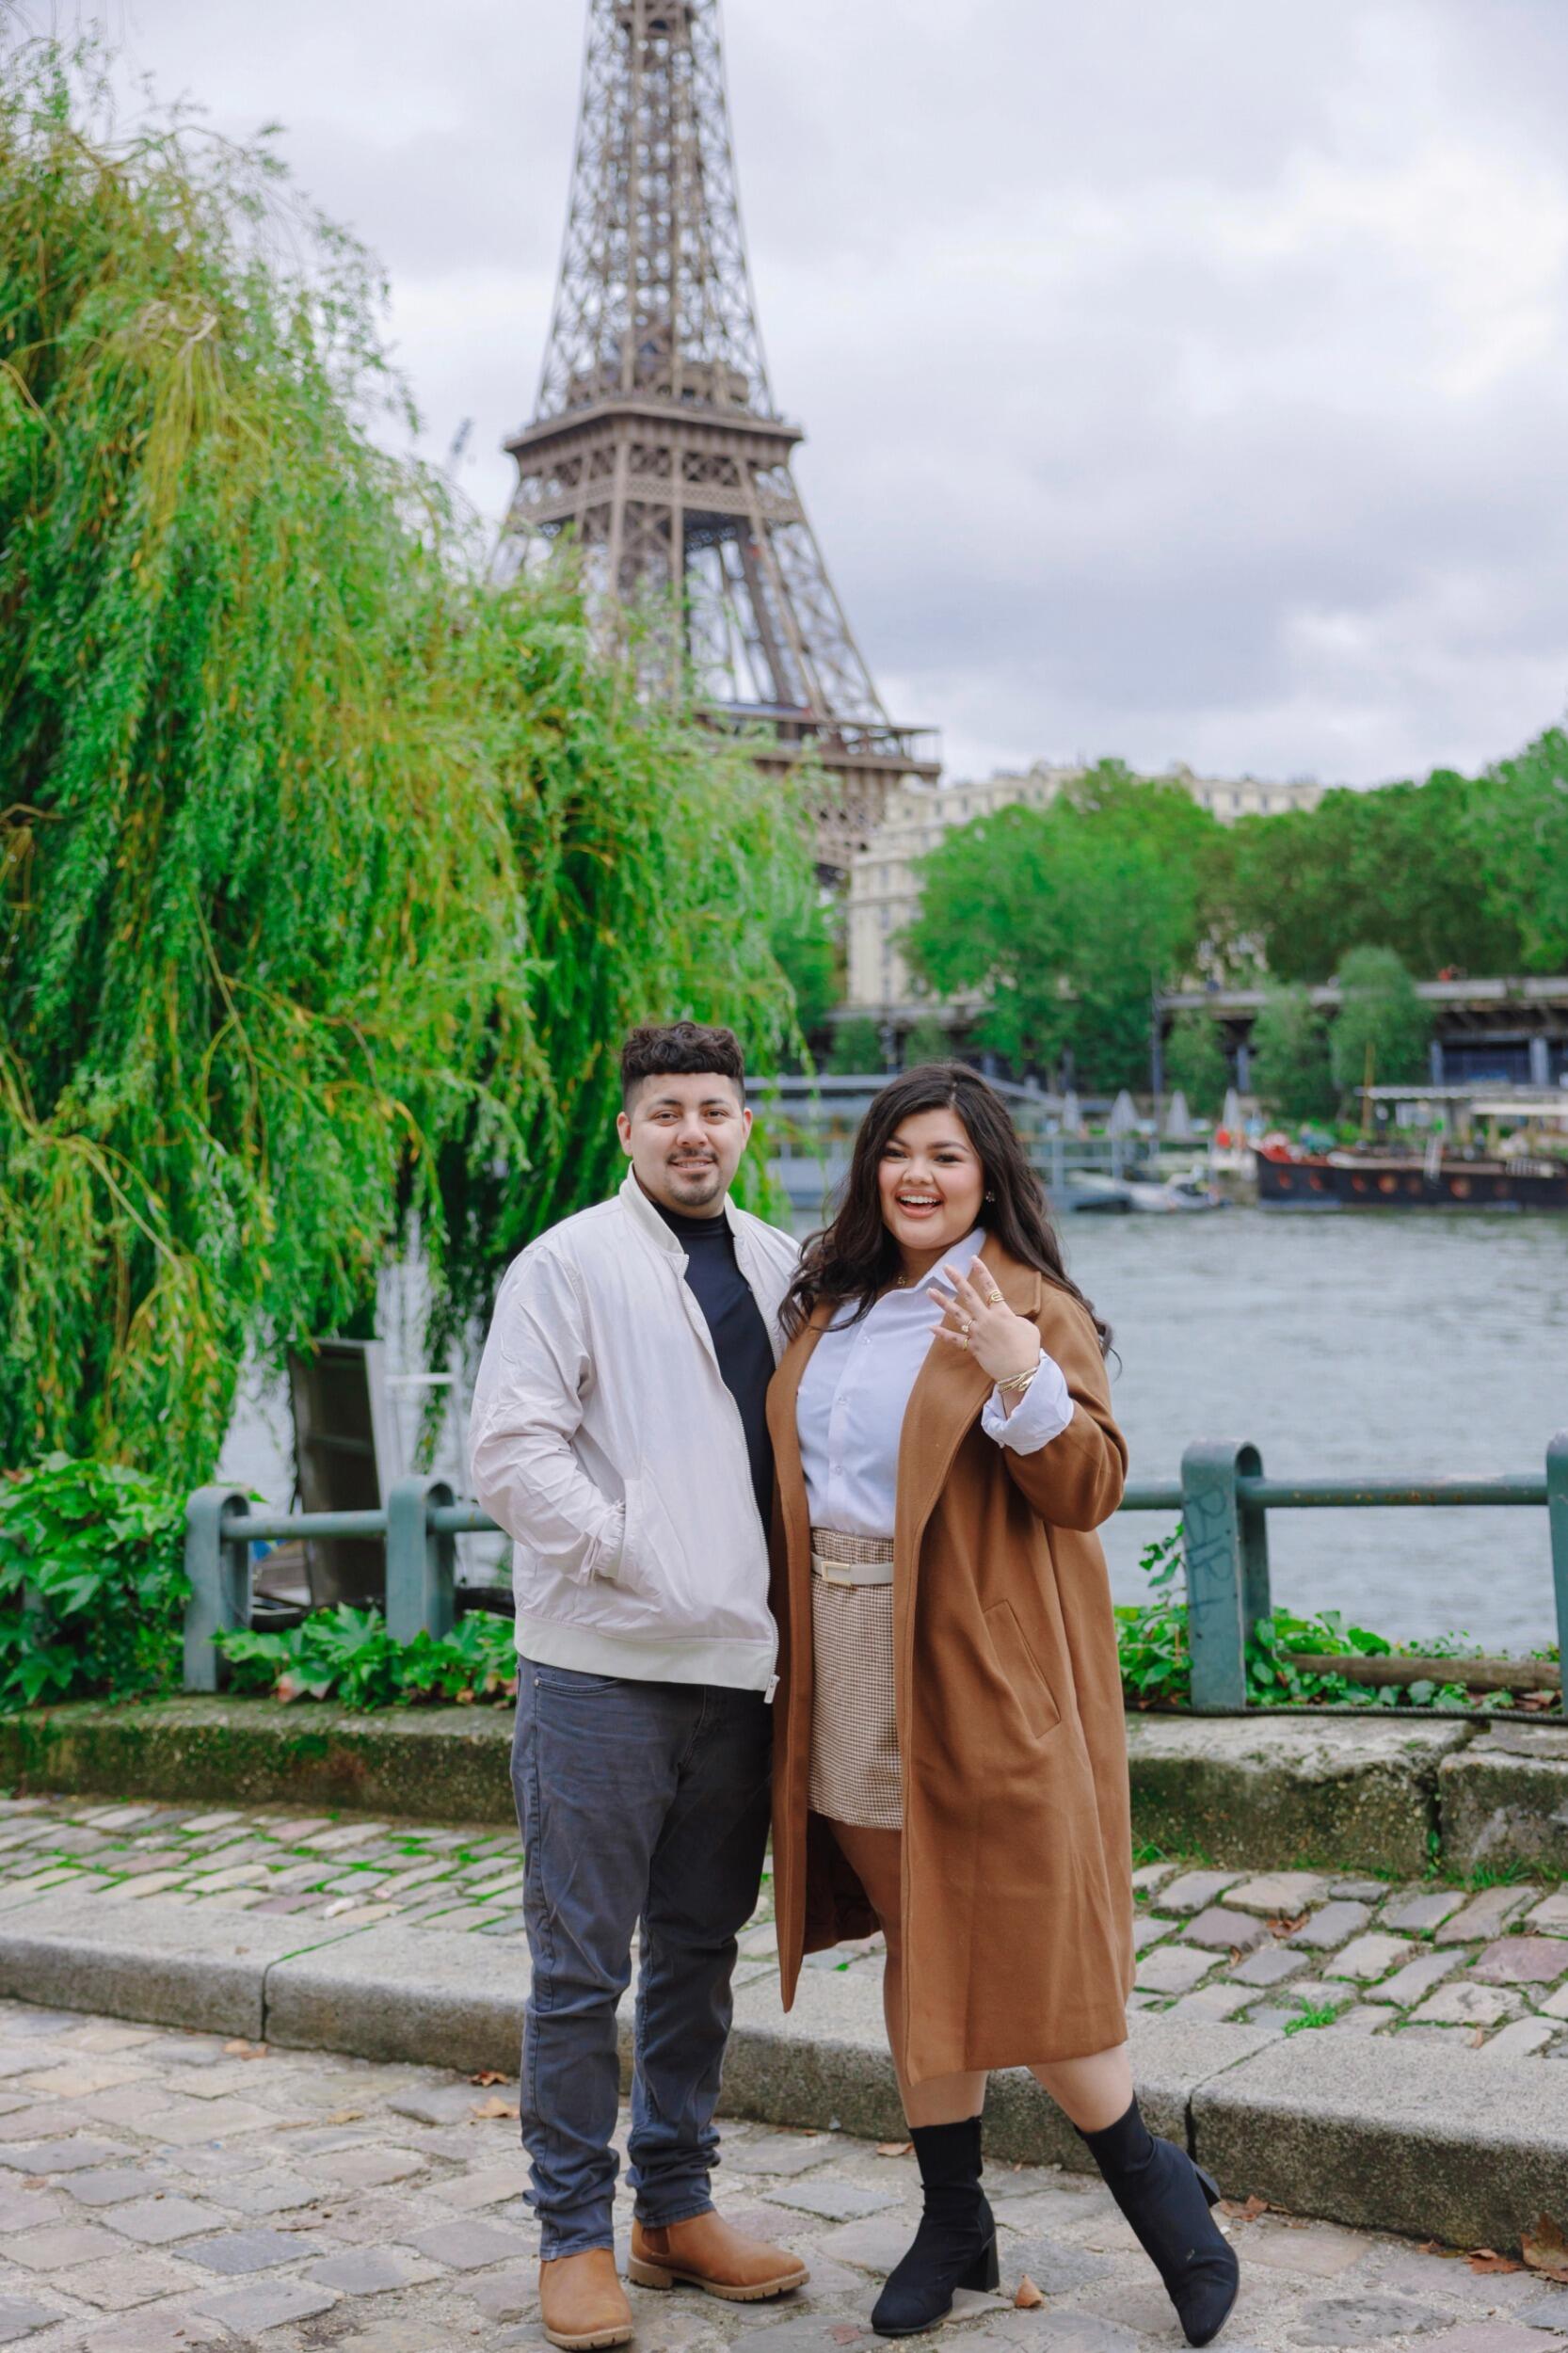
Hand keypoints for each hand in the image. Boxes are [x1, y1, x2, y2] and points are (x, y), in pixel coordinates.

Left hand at [929, 1262, 1040, 1384]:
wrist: (1021, 1371)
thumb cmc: (1028, 1349)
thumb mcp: (1028, 1327)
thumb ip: (1014, 1318)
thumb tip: (1006, 1318)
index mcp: (1002, 1313)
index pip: (991, 1288)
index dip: (982, 1272)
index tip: (973, 1259)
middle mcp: (986, 1320)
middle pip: (969, 1296)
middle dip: (957, 1280)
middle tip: (946, 1268)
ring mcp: (977, 1333)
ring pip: (957, 1314)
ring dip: (943, 1302)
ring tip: (930, 1291)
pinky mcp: (973, 1347)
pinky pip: (955, 1339)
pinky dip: (943, 1335)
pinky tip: (931, 1328)